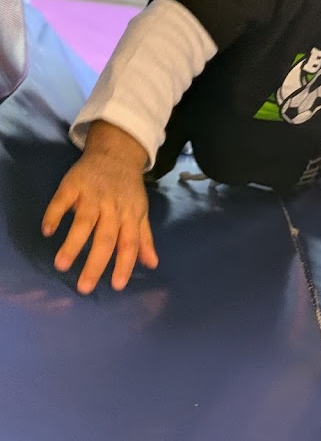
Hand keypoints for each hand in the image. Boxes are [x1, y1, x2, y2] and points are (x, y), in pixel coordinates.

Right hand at [41, 121, 157, 293]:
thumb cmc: (127, 189)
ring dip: (73, 243)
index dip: (125, 263)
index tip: (117, 286)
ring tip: (61, 265)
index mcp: (130, 215)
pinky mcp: (74, 184)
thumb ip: (143, 238)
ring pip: (85, 220)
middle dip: (95, 262)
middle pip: (105, 237)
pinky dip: (55, 214)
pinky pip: (63, 200)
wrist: (116, 153)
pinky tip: (47, 231)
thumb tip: (152, 264)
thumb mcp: (140, 211)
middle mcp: (112, 207)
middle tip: (84, 287)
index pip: (129, 242)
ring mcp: (93, 195)